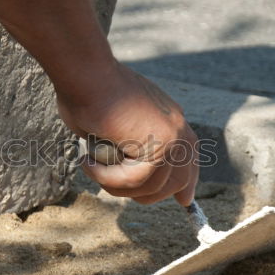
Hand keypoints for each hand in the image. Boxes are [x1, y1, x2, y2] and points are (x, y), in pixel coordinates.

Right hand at [56, 62, 199, 204]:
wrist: (85, 74)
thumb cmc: (87, 94)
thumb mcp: (111, 125)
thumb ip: (126, 147)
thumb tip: (122, 168)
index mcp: (172, 121)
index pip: (189, 162)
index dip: (186, 184)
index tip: (184, 200)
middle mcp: (179, 128)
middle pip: (176, 182)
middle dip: (143, 194)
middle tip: (109, 184)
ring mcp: (173, 136)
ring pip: (150, 186)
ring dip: (113, 184)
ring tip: (90, 165)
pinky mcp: (160, 143)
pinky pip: (135, 180)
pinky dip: (106, 177)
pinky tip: (89, 162)